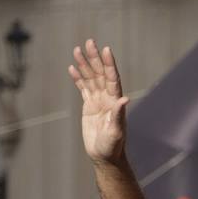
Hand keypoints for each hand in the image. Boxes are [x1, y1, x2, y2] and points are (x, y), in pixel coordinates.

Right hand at [69, 39, 129, 164]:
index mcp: (115, 102)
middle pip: (100, 74)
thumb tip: (125, 99)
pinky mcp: (89, 106)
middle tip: (89, 41)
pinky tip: (72, 67)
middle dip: (94, 58)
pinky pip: (83, 88)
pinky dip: (78, 78)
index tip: (106, 50)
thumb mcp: (115, 132)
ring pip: (91, 78)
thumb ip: (119, 115)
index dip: (109, 64)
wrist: (105, 156)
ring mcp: (98, 101)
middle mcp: (108, 98)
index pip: (112, 78)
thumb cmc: (112, 147)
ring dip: (84, 64)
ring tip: (77, 49)